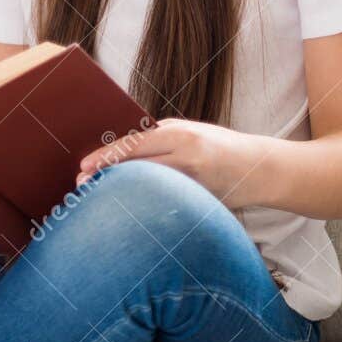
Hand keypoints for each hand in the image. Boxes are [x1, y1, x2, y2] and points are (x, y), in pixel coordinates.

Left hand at [77, 118, 257, 205]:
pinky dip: (144, 206)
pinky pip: (165, 204)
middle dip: (107, 177)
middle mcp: (187, 158)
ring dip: (121, 194)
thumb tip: (122, 147)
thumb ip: (159, 136)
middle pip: (137, 169)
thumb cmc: (218, 145)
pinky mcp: (199, 203)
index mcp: (182, 135)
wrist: (259, 168)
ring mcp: (194, 184)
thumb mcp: (189, 131)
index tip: (84, 166)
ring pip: (148, 190)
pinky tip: (128, 211)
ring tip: (97, 198)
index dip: (107, 156)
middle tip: (81, 186)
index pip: (136, 145)